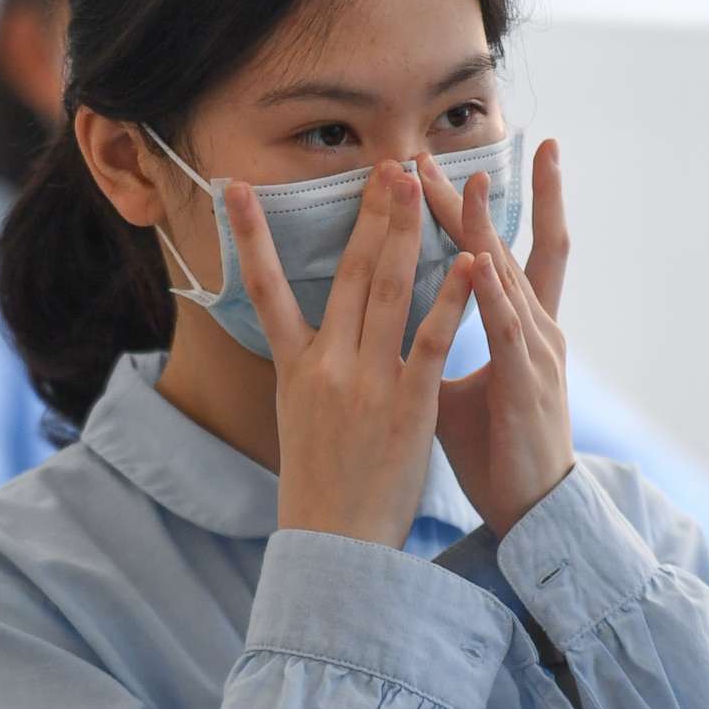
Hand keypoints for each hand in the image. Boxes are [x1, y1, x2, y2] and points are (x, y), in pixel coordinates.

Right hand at [242, 163, 476, 548]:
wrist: (335, 544)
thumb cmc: (322, 486)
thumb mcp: (297, 420)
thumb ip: (308, 370)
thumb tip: (305, 337)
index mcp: (295, 369)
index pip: (264, 289)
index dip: (249, 237)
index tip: (237, 188)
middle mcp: (326, 366)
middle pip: (346, 274)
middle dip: (368, 215)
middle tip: (386, 164)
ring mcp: (366, 383)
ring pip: (386, 291)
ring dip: (404, 231)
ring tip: (418, 182)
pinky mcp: (408, 405)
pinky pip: (433, 340)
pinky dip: (452, 297)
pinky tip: (471, 260)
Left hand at [419, 138, 575, 536]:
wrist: (534, 510)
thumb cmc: (496, 449)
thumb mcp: (453, 390)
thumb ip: (430, 350)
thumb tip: (393, 325)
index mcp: (517, 329)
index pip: (496, 255)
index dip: (474, 212)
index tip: (451, 167)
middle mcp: (533, 330)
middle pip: (499, 250)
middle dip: (470, 201)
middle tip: (439, 152)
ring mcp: (536, 354)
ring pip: (507, 278)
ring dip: (481, 230)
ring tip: (462, 183)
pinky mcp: (528, 385)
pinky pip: (508, 331)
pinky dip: (492, 293)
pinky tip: (476, 261)